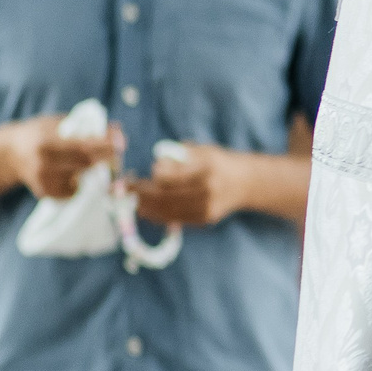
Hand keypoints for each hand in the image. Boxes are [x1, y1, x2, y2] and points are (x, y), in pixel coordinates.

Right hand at [12, 115, 118, 199]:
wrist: (9, 153)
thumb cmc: (39, 133)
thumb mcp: (57, 122)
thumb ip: (85, 126)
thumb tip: (117, 130)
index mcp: (46, 142)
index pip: (82, 146)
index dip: (104, 145)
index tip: (121, 143)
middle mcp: (43, 164)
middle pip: (85, 164)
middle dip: (106, 159)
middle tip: (118, 154)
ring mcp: (43, 181)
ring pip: (82, 179)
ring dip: (96, 173)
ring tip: (99, 163)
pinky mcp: (45, 193)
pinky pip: (73, 191)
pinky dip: (81, 183)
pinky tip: (76, 174)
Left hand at [128, 144, 243, 226]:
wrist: (247, 183)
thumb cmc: (219, 162)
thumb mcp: (201, 151)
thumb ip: (178, 156)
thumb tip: (153, 167)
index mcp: (205, 169)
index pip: (166, 177)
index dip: (147, 177)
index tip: (135, 175)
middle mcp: (207, 190)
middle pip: (163, 196)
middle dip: (139, 194)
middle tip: (124, 190)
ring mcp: (206, 208)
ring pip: (166, 210)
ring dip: (145, 206)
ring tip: (131, 201)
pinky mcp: (204, 219)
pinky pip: (175, 219)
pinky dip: (157, 216)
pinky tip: (146, 210)